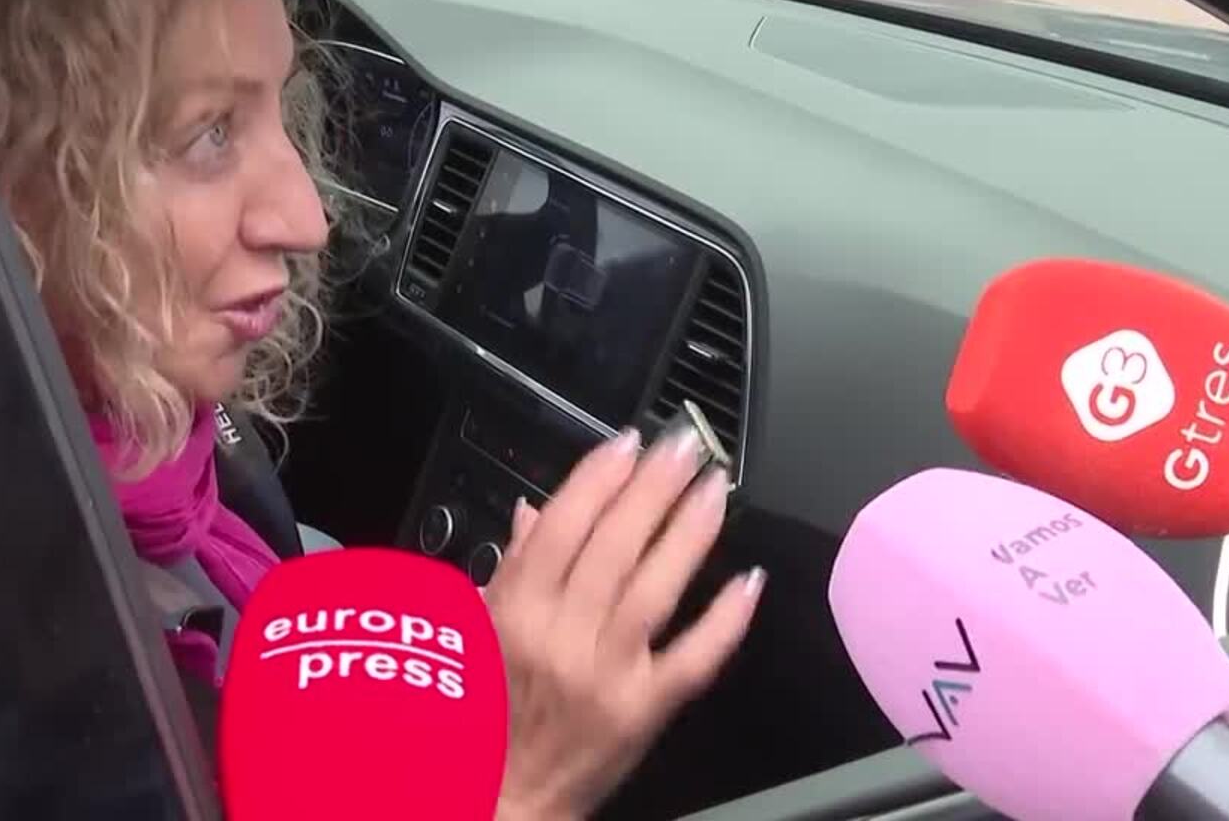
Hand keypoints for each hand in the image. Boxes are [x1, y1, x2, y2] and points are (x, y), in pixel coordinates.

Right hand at [481, 428, 763, 820]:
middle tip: (687, 445)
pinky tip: (748, 581)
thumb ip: (512, 568)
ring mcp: (607, 673)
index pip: (563, 526)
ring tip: (715, 489)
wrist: (503, 796)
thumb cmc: (486, 711)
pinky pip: (691, 659)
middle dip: (654, 487)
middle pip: (615, 545)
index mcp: (514, 611)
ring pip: (655, 588)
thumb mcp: (480, 631)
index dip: (599, 477)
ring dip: (690, 532)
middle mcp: (561, 636)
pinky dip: (723, 620)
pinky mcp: (644, 711)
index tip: (629, 441)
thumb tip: (535, 512)